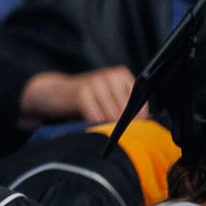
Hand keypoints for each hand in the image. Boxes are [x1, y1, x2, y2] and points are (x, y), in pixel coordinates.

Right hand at [20, 66, 136, 125]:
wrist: (55, 92)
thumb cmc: (86, 99)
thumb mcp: (108, 97)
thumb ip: (127, 106)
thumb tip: (151, 121)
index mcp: (121, 74)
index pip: (139, 104)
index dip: (137, 120)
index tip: (130, 129)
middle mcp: (111, 76)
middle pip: (126, 112)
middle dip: (121, 126)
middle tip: (111, 131)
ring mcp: (96, 83)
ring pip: (112, 116)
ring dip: (107, 127)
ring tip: (100, 127)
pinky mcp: (82, 94)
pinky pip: (96, 118)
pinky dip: (94, 126)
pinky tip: (89, 124)